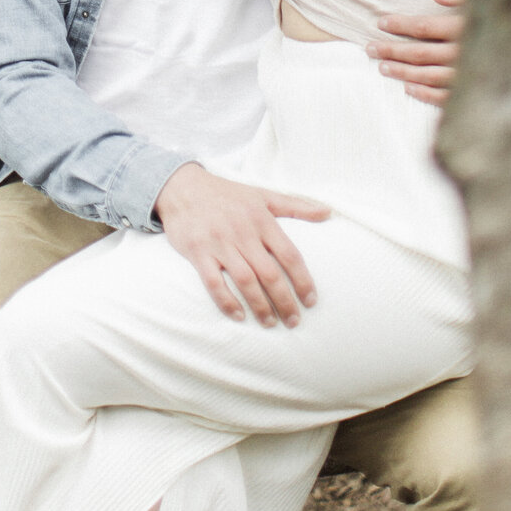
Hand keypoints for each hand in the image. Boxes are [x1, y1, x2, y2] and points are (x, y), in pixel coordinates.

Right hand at [153, 162, 328, 326]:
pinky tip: (239, 316)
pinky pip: (213, 282)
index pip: (289, 254)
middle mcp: (242, 231)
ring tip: (271, 323)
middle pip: (269, 273)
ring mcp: (219, 242)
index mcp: (261, 219)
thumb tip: (328, 212)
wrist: (183, 187)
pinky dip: (227, 302)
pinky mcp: (198, 252)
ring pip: (245, 281)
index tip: (311, 300)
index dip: (302, 280)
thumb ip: (295, 205)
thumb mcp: (262, 194)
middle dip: (285, 301)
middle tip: (294, 321)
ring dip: (260, 306)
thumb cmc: (227, 194)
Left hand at [365, 0, 465, 105]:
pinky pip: (448, 99)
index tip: (380, 22)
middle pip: (421, 53)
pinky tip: (409, 89)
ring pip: (430, 76)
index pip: (426, 26)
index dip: (401, 24)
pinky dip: (426, 95)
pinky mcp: (483, 96)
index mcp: (470, 26)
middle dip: (392, 49)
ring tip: (382, 67)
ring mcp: (475, 77)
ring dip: (403, 72)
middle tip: (370, 47)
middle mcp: (470, 53)